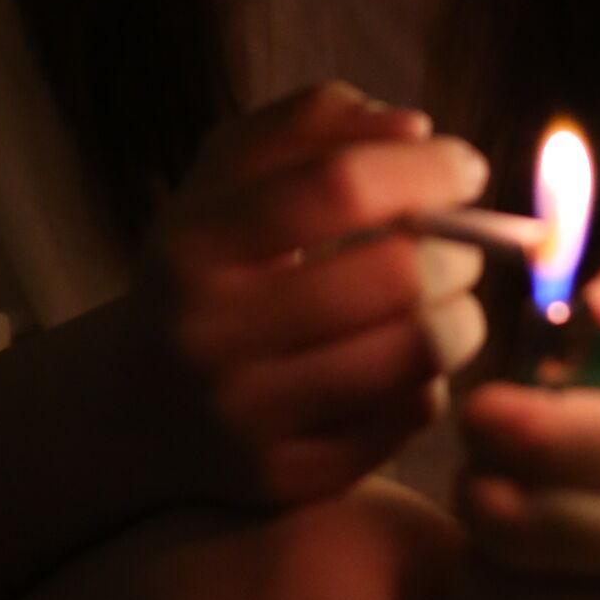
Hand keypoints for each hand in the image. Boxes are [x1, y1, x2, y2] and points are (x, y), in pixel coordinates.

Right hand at [138, 79, 491, 512]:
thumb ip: (312, 122)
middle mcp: (214, 336)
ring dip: (460, 314)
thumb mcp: (227, 174)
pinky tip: (402, 359)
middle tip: (459, 244)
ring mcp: (251, 418)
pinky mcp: (289, 476)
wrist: (133, 402)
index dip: (425, 169)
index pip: (339, 186)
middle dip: (457, 249)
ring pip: (419, 354)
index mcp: (198, 244)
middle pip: (395, 276)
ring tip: (443, 298)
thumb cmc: (205, 262)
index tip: (466, 167)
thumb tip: (415, 130)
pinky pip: (409, 416)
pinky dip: (428, 378)